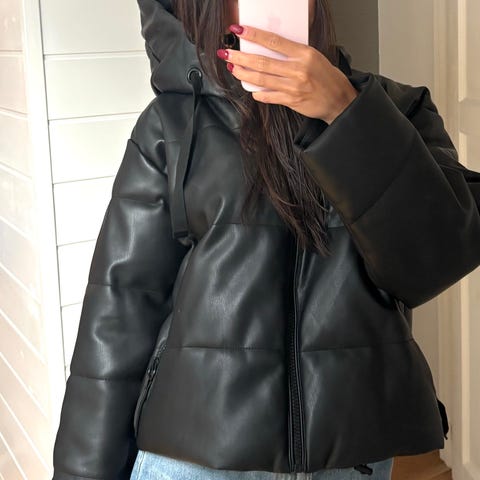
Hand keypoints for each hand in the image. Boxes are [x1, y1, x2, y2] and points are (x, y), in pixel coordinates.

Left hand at [216, 24, 358, 123]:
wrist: (338, 99)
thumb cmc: (326, 77)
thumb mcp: (313, 57)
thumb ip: (292, 52)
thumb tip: (268, 47)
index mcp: (304, 54)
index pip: (273, 41)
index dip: (254, 35)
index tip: (239, 31)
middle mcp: (297, 70)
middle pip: (262, 62)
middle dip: (240, 57)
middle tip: (226, 53)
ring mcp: (293, 87)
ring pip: (262, 79)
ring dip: (244, 74)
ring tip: (233, 68)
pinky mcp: (291, 101)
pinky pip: (269, 96)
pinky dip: (258, 93)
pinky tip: (251, 89)